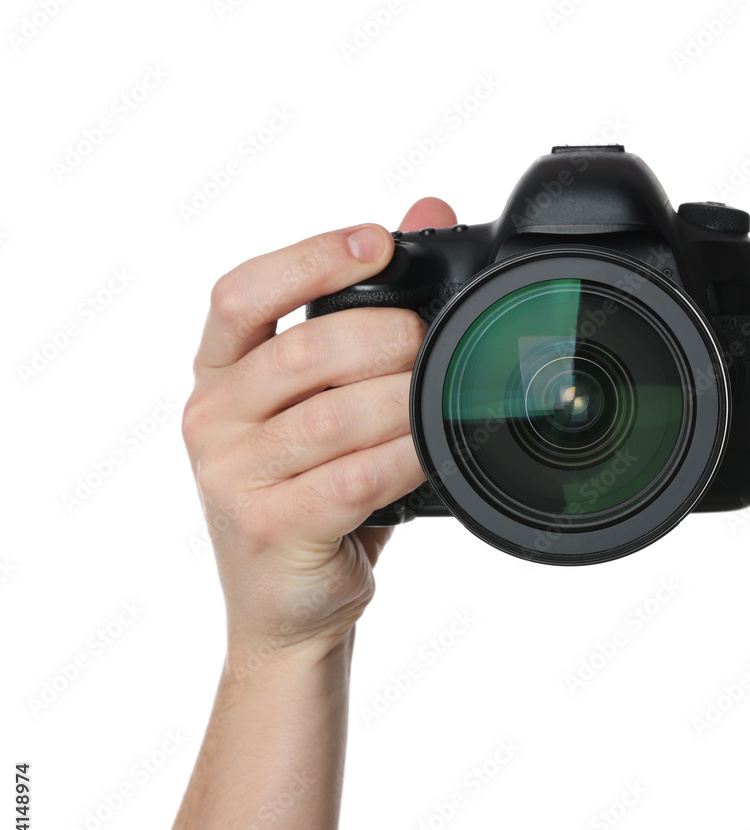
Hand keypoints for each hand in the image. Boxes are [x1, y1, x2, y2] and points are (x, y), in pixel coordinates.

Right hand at [182, 198, 457, 668]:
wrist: (287, 607)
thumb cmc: (312, 498)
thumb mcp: (326, 404)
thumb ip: (365, 314)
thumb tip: (427, 211)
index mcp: (219, 376)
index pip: (243, 293)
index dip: (311, 257)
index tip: (378, 240)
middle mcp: (213, 419)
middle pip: (305, 351)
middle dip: (388, 338)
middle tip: (433, 344)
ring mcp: (232, 476)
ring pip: (335, 415)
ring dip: (405, 399)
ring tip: (445, 396)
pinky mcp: (270, 526)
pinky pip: (352, 475)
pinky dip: (405, 456)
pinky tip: (433, 449)